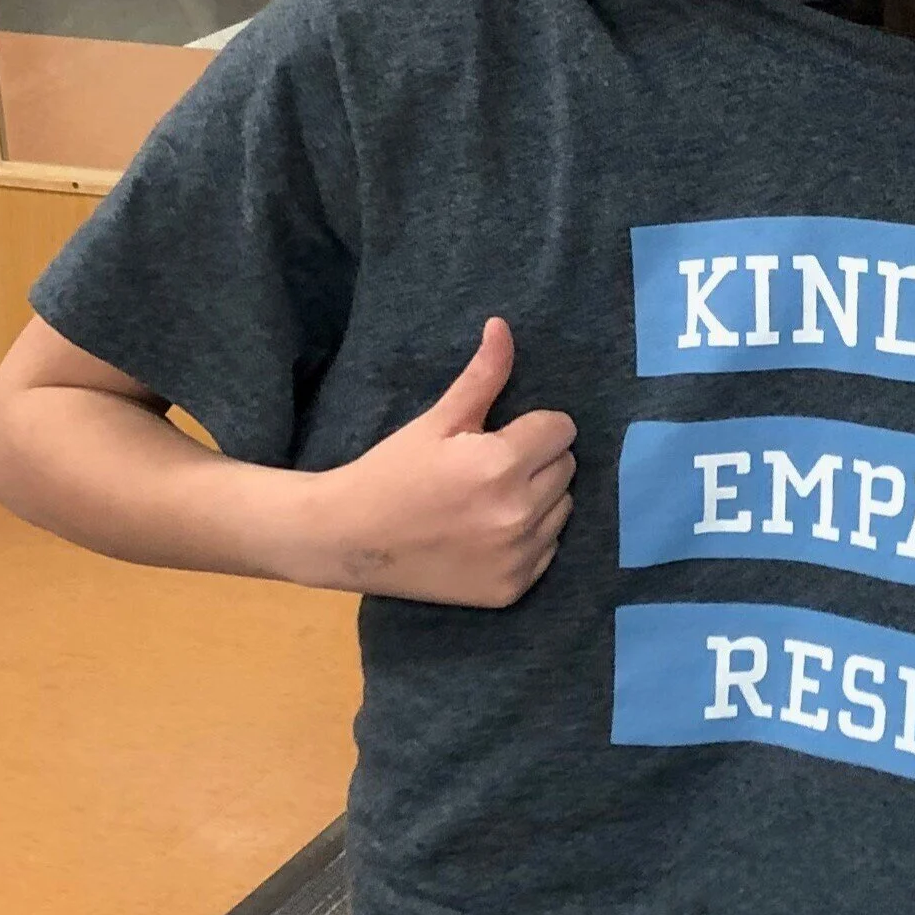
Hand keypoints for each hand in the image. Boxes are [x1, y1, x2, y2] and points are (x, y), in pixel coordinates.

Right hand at [304, 318, 576, 606]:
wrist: (348, 540)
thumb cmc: (392, 471)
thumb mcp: (437, 420)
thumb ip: (482, 377)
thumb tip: (504, 326)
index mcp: (501, 465)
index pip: (562, 429)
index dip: (534, 426)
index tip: (501, 435)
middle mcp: (517, 514)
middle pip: (566, 467)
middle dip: (537, 459)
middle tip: (491, 465)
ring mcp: (518, 556)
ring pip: (562, 508)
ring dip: (539, 498)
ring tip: (490, 498)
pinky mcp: (513, 588)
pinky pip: (549, 549)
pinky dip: (528, 538)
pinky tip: (488, 532)